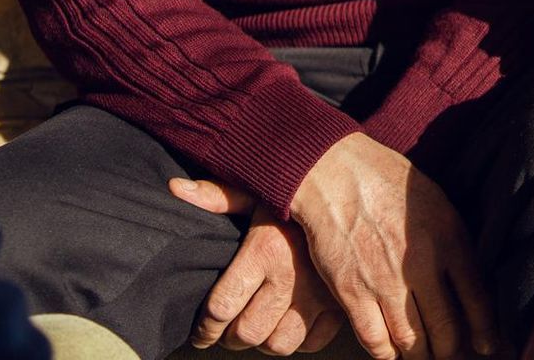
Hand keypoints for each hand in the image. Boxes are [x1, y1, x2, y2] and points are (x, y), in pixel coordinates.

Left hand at [168, 177, 343, 354]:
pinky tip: (290, 325)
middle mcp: (290, 278)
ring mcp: (320, 294)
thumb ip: (218, 196)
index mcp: (264, 252)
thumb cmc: (304, 191)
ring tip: (258, 329)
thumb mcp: (261, 189)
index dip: (204, 329)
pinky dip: (299, 341)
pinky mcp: (343, 302)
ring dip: (264, 342)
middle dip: (230, 337)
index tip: (201, 333)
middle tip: (227, 331)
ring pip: (280, 344)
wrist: (358, 190)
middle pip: (247, 332)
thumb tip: (175, 188)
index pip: (221, 308)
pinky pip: (313, 341)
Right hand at [288, 134, 496, 359]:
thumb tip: (473, 276)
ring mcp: (385, 283)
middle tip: (452, 354)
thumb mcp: (440, 204)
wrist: (338, 176)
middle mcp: (421, 266)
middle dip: (451, 350)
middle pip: (446, 328)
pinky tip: (392, 352)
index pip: (477, 298)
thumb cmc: (391, 184)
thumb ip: (456, 241)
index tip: (488, 345)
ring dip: (420, 355)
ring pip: (411, 341)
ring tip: (425, 355)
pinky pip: (374, 340)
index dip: (485, 329)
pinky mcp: (352, 293)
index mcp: (449, 240)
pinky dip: (386, 354)